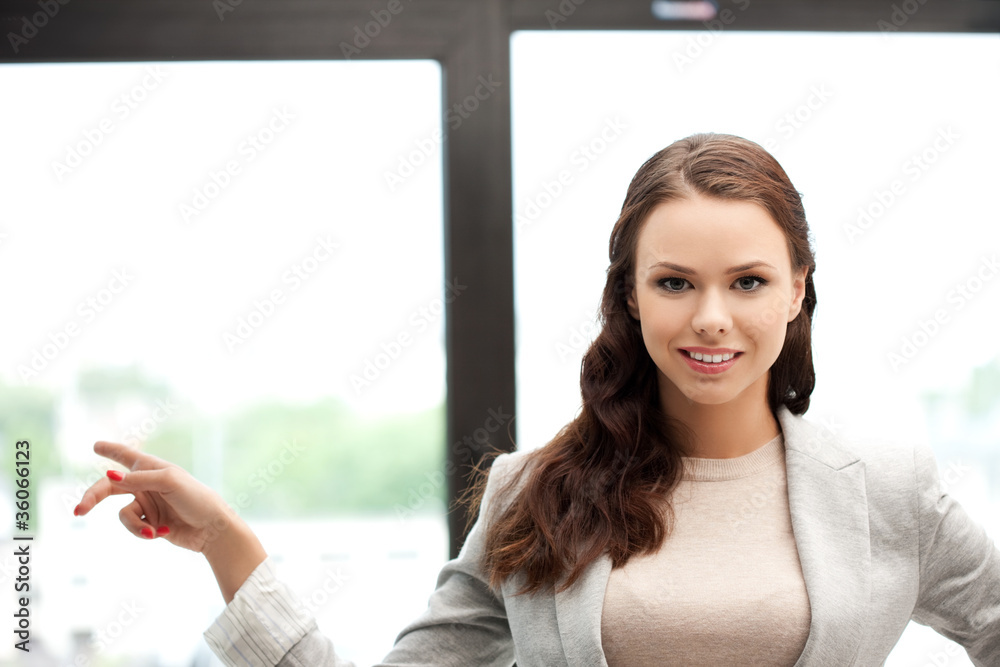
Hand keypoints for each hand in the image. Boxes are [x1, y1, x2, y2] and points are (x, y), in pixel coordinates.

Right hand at [74, 441, 233, 553]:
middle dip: (94, 498)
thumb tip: (110, 476)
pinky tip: (164, 532)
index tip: (96, 445)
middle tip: (79, 510)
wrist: (212, 529)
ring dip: (134, 525)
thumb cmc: (196, 498)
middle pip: (110, 487)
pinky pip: (134, 527)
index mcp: (152, 468)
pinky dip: (144, 532)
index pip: (126, 455)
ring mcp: (148, 504)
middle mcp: (147, 484)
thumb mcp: (169, 482)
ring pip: (123, 514)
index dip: (111, 450)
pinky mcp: (150, 523)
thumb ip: (138, 479)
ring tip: (153, 531)